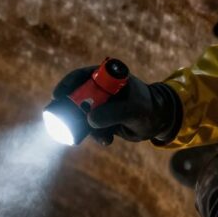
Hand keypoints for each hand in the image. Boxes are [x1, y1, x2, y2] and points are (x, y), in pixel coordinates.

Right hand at [52, 64, 182, 144]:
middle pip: (76, 96)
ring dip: (84, 127)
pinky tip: (107, 141)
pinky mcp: (102, 118)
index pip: (81, 75)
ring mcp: (100, 104)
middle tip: (59, 121)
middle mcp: (100, 89)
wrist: (159, 121)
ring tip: (99, 137)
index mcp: (107, 77)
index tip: (58, 95)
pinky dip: (94, 135)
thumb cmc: (148, 108)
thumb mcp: (133, 110)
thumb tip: (89, 120)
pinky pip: (90, 126)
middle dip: (69, 109)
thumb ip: (113, 113)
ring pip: (81, 114)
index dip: (68, 83)